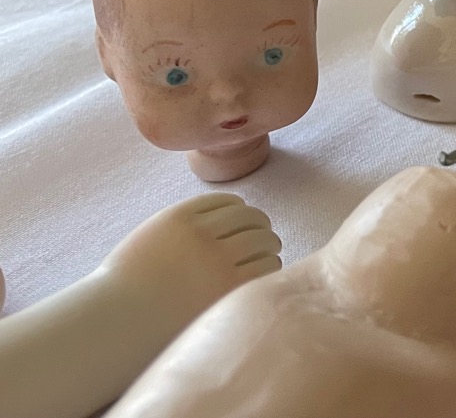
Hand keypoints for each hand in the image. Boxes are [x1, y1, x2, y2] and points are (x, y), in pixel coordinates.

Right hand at [98, 192, 281, 317]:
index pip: (229, 202)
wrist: (116, 323)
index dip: (241, 212)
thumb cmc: (130, 285)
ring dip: (269, 246)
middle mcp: (201, 234)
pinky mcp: (230, 288)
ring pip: (265, 240)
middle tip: (262, 240)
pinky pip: (267, 266)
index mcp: (180, 217)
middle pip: (252, 218)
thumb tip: (232, 215)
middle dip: (260, 227)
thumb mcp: (153, 237)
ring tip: (265, 255)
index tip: (243, 224)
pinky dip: (270, 266)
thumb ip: (187, 224)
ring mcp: (217, 261)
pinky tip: (261, 274)